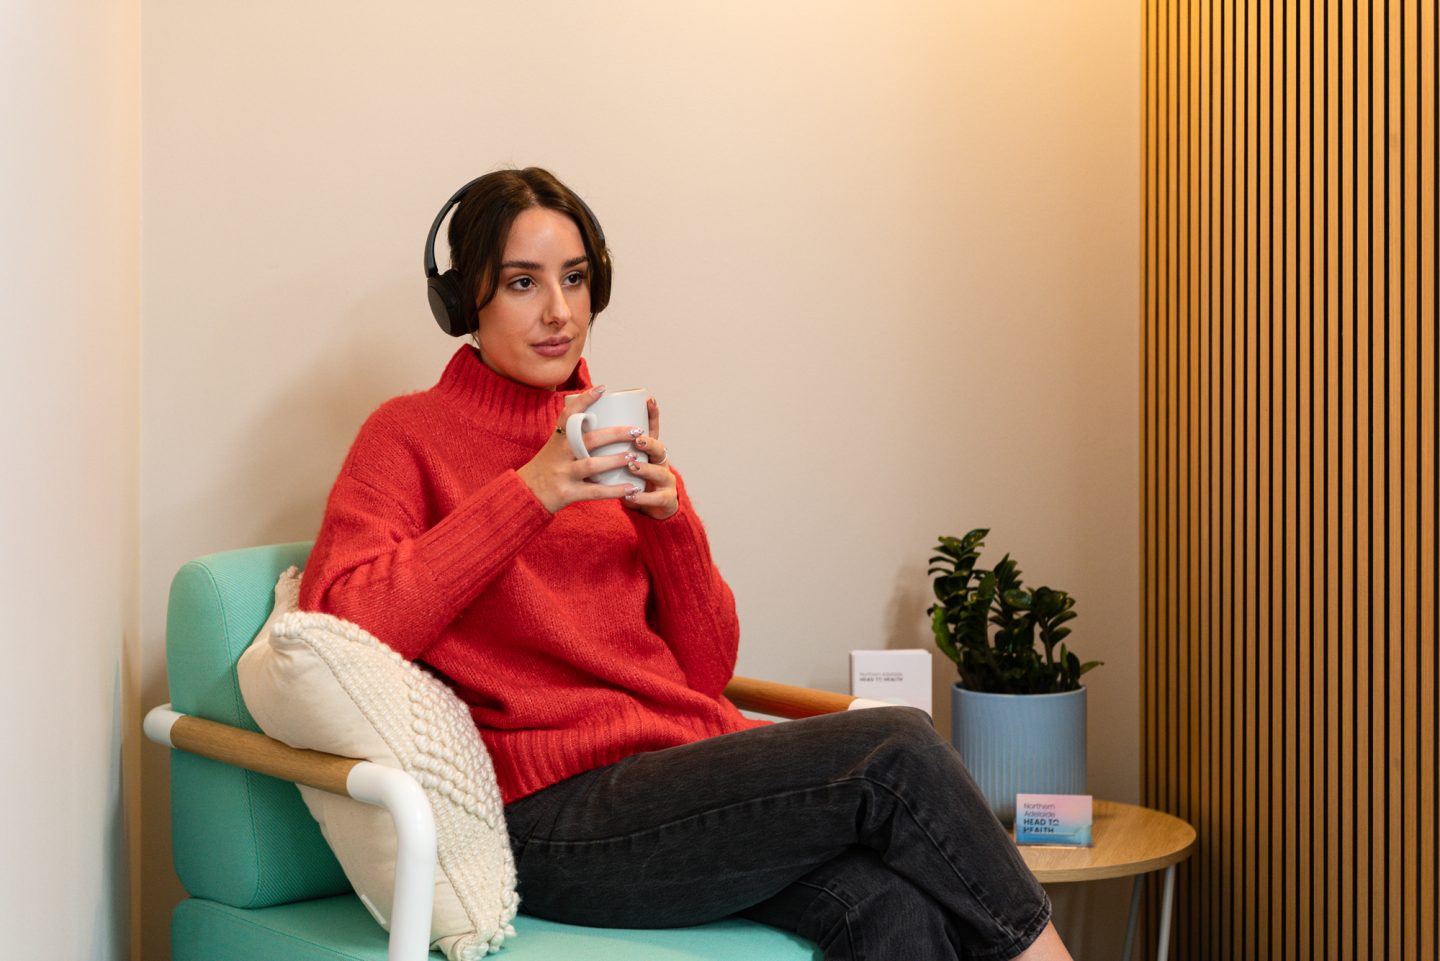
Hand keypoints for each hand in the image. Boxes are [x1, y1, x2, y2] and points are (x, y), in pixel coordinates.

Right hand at [516, 385, 642, 512]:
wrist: (524, 496)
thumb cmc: (545, 469)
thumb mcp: (554, 448)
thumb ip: (573, 437)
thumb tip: (597, 419)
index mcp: (557, 440)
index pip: (568, 415)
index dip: (585, 400)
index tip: (602, 388)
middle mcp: (559, 454)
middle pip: (588, 440)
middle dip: (615, 434)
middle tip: (637, 430)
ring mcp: (563, 474)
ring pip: (591, 465)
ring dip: (615, 460)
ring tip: (634, 457)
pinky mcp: (568, 493)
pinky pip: (594, 492)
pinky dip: (614, 491)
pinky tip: (632, 489)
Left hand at [621, 396, 678, 520]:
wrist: (653, 509)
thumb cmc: (633, 481)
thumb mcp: (623, 462)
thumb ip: (610, 446)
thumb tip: (586, 420)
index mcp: (649, 450)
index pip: (653, 429)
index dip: (653, 415)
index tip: (648, 400)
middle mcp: (660, 462)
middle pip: (659, 448)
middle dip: (648, 442)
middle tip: (635, 438)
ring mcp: (665, 481)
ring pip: (658, 472)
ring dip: (645, 468)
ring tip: (632, 465)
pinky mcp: (665, 500)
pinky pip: (656, 498)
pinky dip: (643, 497)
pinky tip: (631, 494)